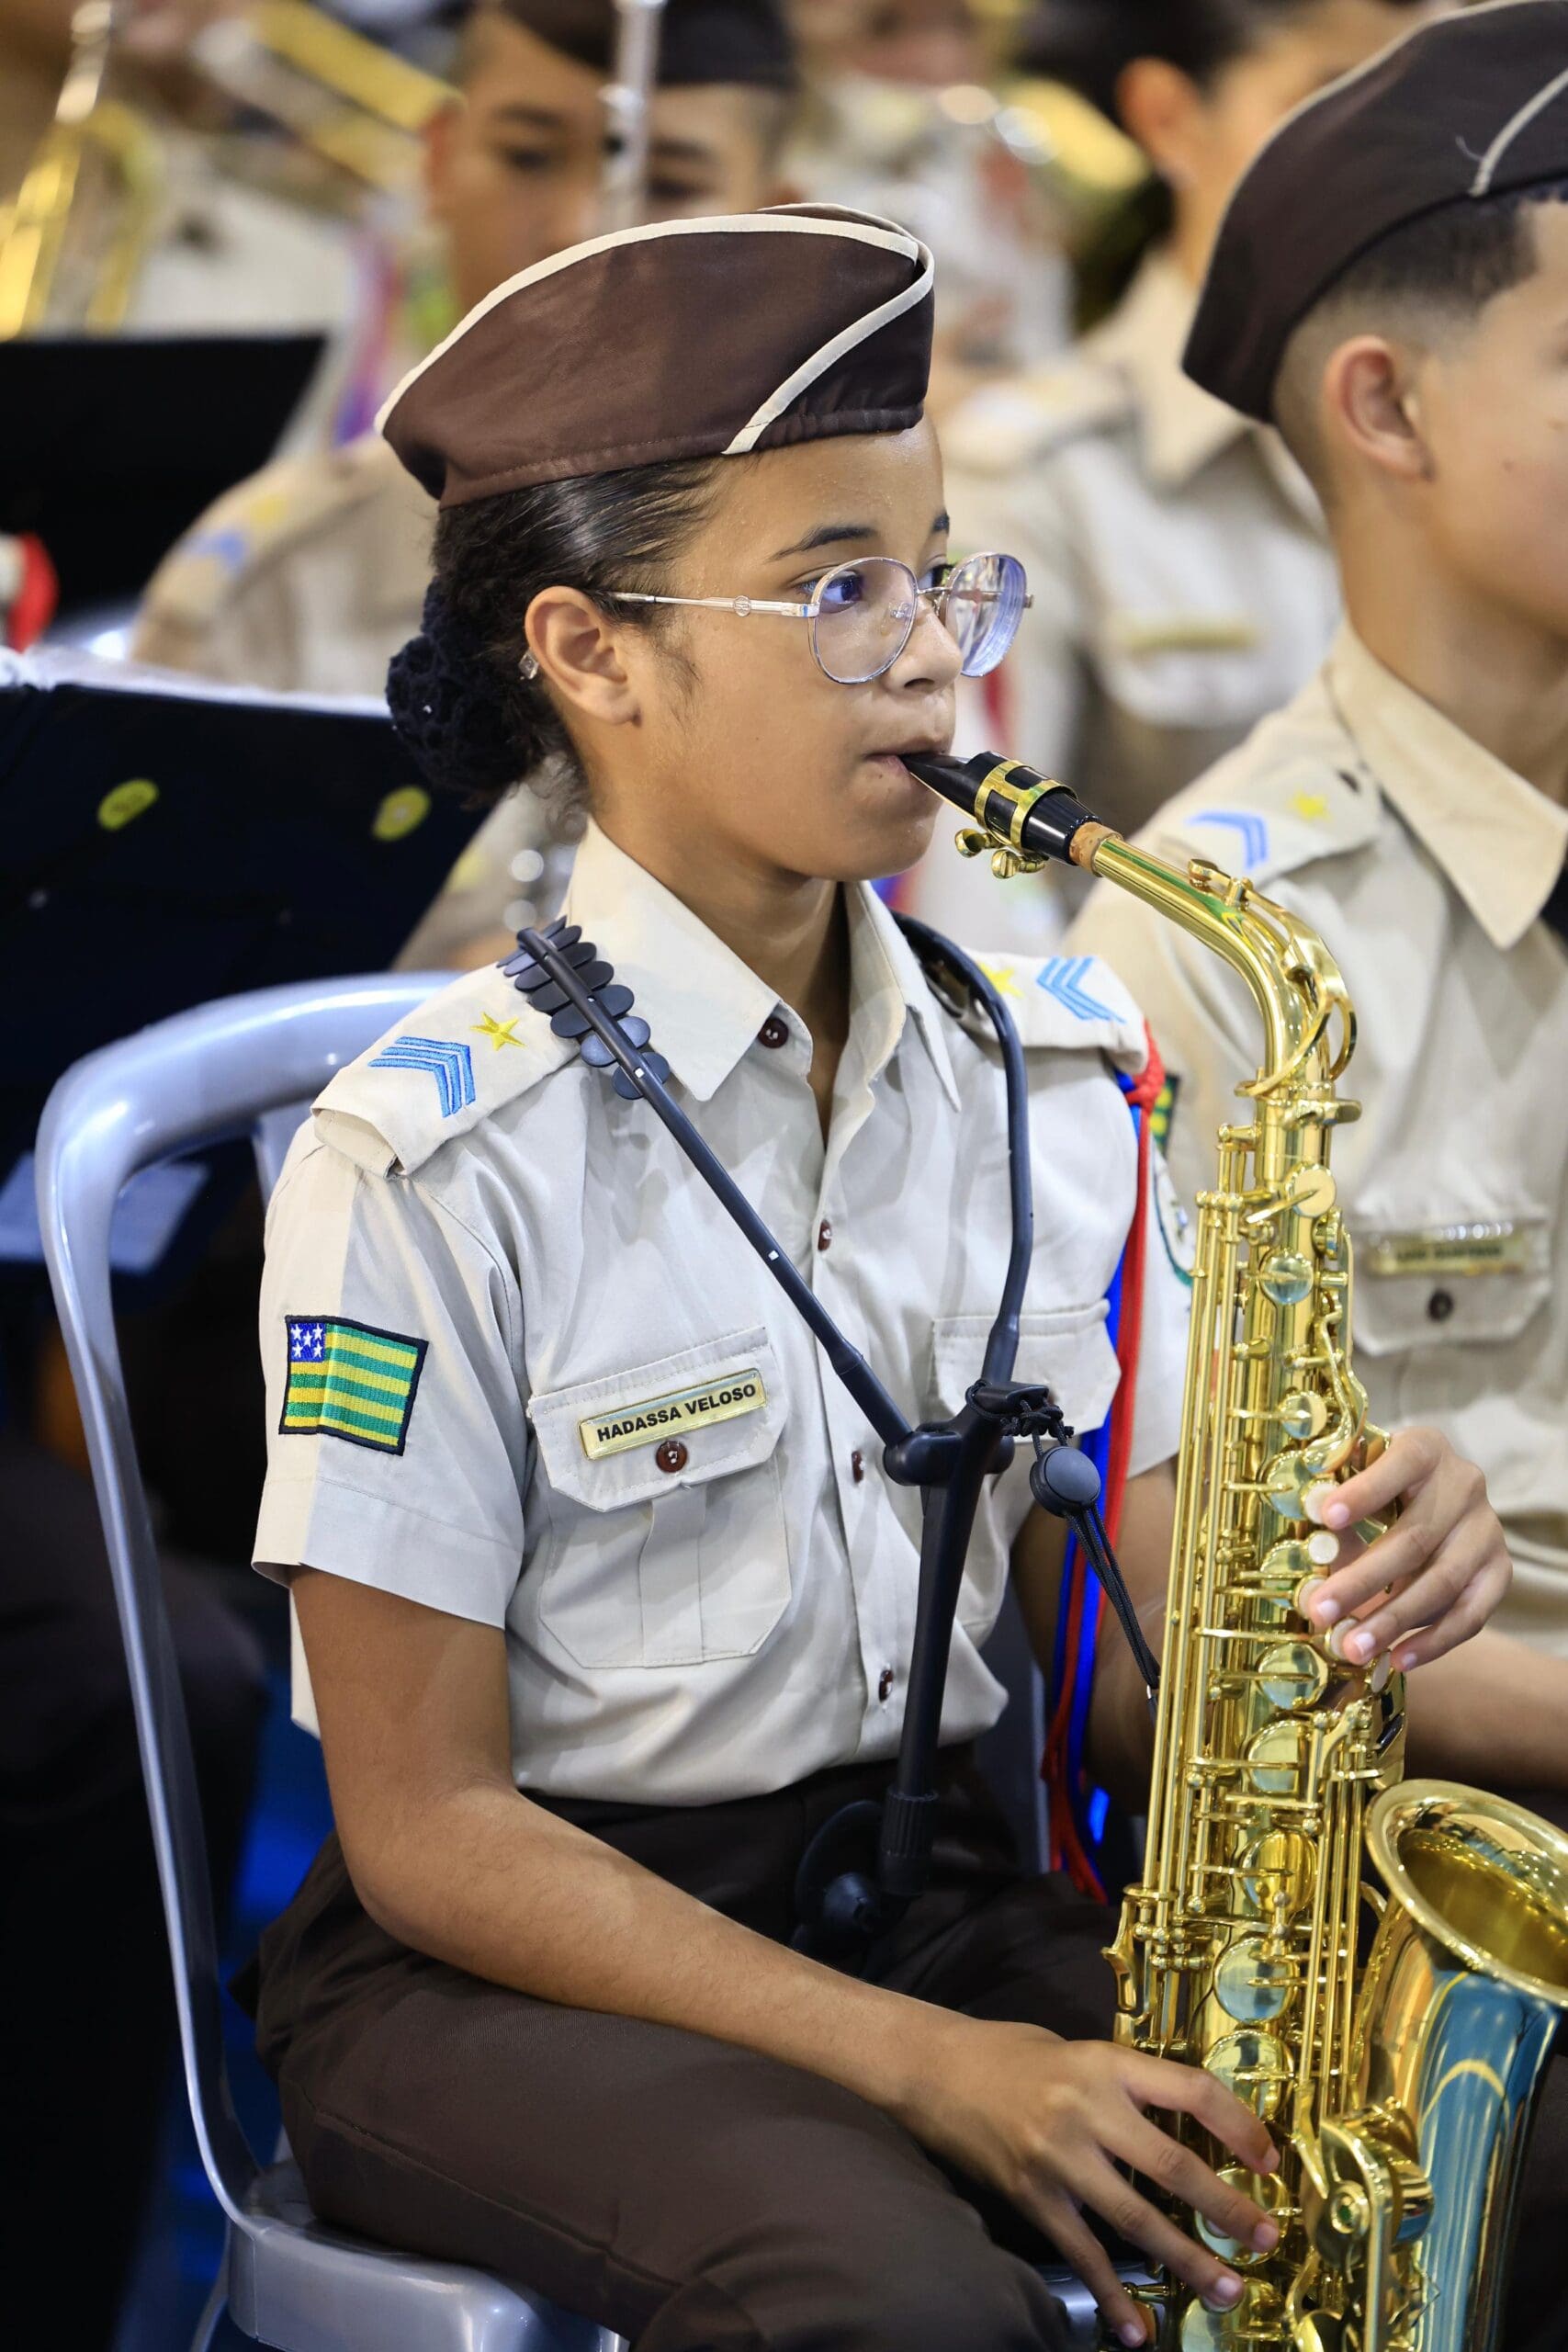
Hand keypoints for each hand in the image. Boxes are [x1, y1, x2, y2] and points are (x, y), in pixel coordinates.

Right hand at [903, 2017, 1279, 2345]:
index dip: (1239, 2126)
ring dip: (1186, 2259)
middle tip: (1264, 2239)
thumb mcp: (1079, 2050)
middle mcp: (1088, 2109)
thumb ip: (1126, 2086)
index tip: (1270, 2159)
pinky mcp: (1032, 2196)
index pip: (1192, 2091)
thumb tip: (1185, 2127)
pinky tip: (1135, 2331)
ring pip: (1136, 2219)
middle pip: (1173, 2166)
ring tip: (1225, 2290)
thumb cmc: (1010, 2052)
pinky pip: (1081, 2253)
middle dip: (1226, 2207)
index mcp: (1107, 2062)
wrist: (934, 2068)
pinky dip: (1111, 2294)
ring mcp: (1059, 2158)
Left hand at [1301, 1427, 1510, 1671]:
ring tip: (1352, 1647)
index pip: (1399, 1465)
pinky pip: (1471, 1614)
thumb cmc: (1374, 1495)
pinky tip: (1397, 1660)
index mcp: (1424, 1449)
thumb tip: (1304, 1562)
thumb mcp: (1352, 1489)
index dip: (1363, 1491)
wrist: (1427, 1503)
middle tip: (1320, 1610)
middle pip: (1415, 1538)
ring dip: (1393, 1620)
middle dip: (1363, 1579)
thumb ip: (1332, 1516)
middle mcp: (1464, 1484)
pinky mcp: (1500, 1571)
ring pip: (1442, 1582)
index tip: (1325, 1518)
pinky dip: (1433, 1641)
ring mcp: (1487, 1529)